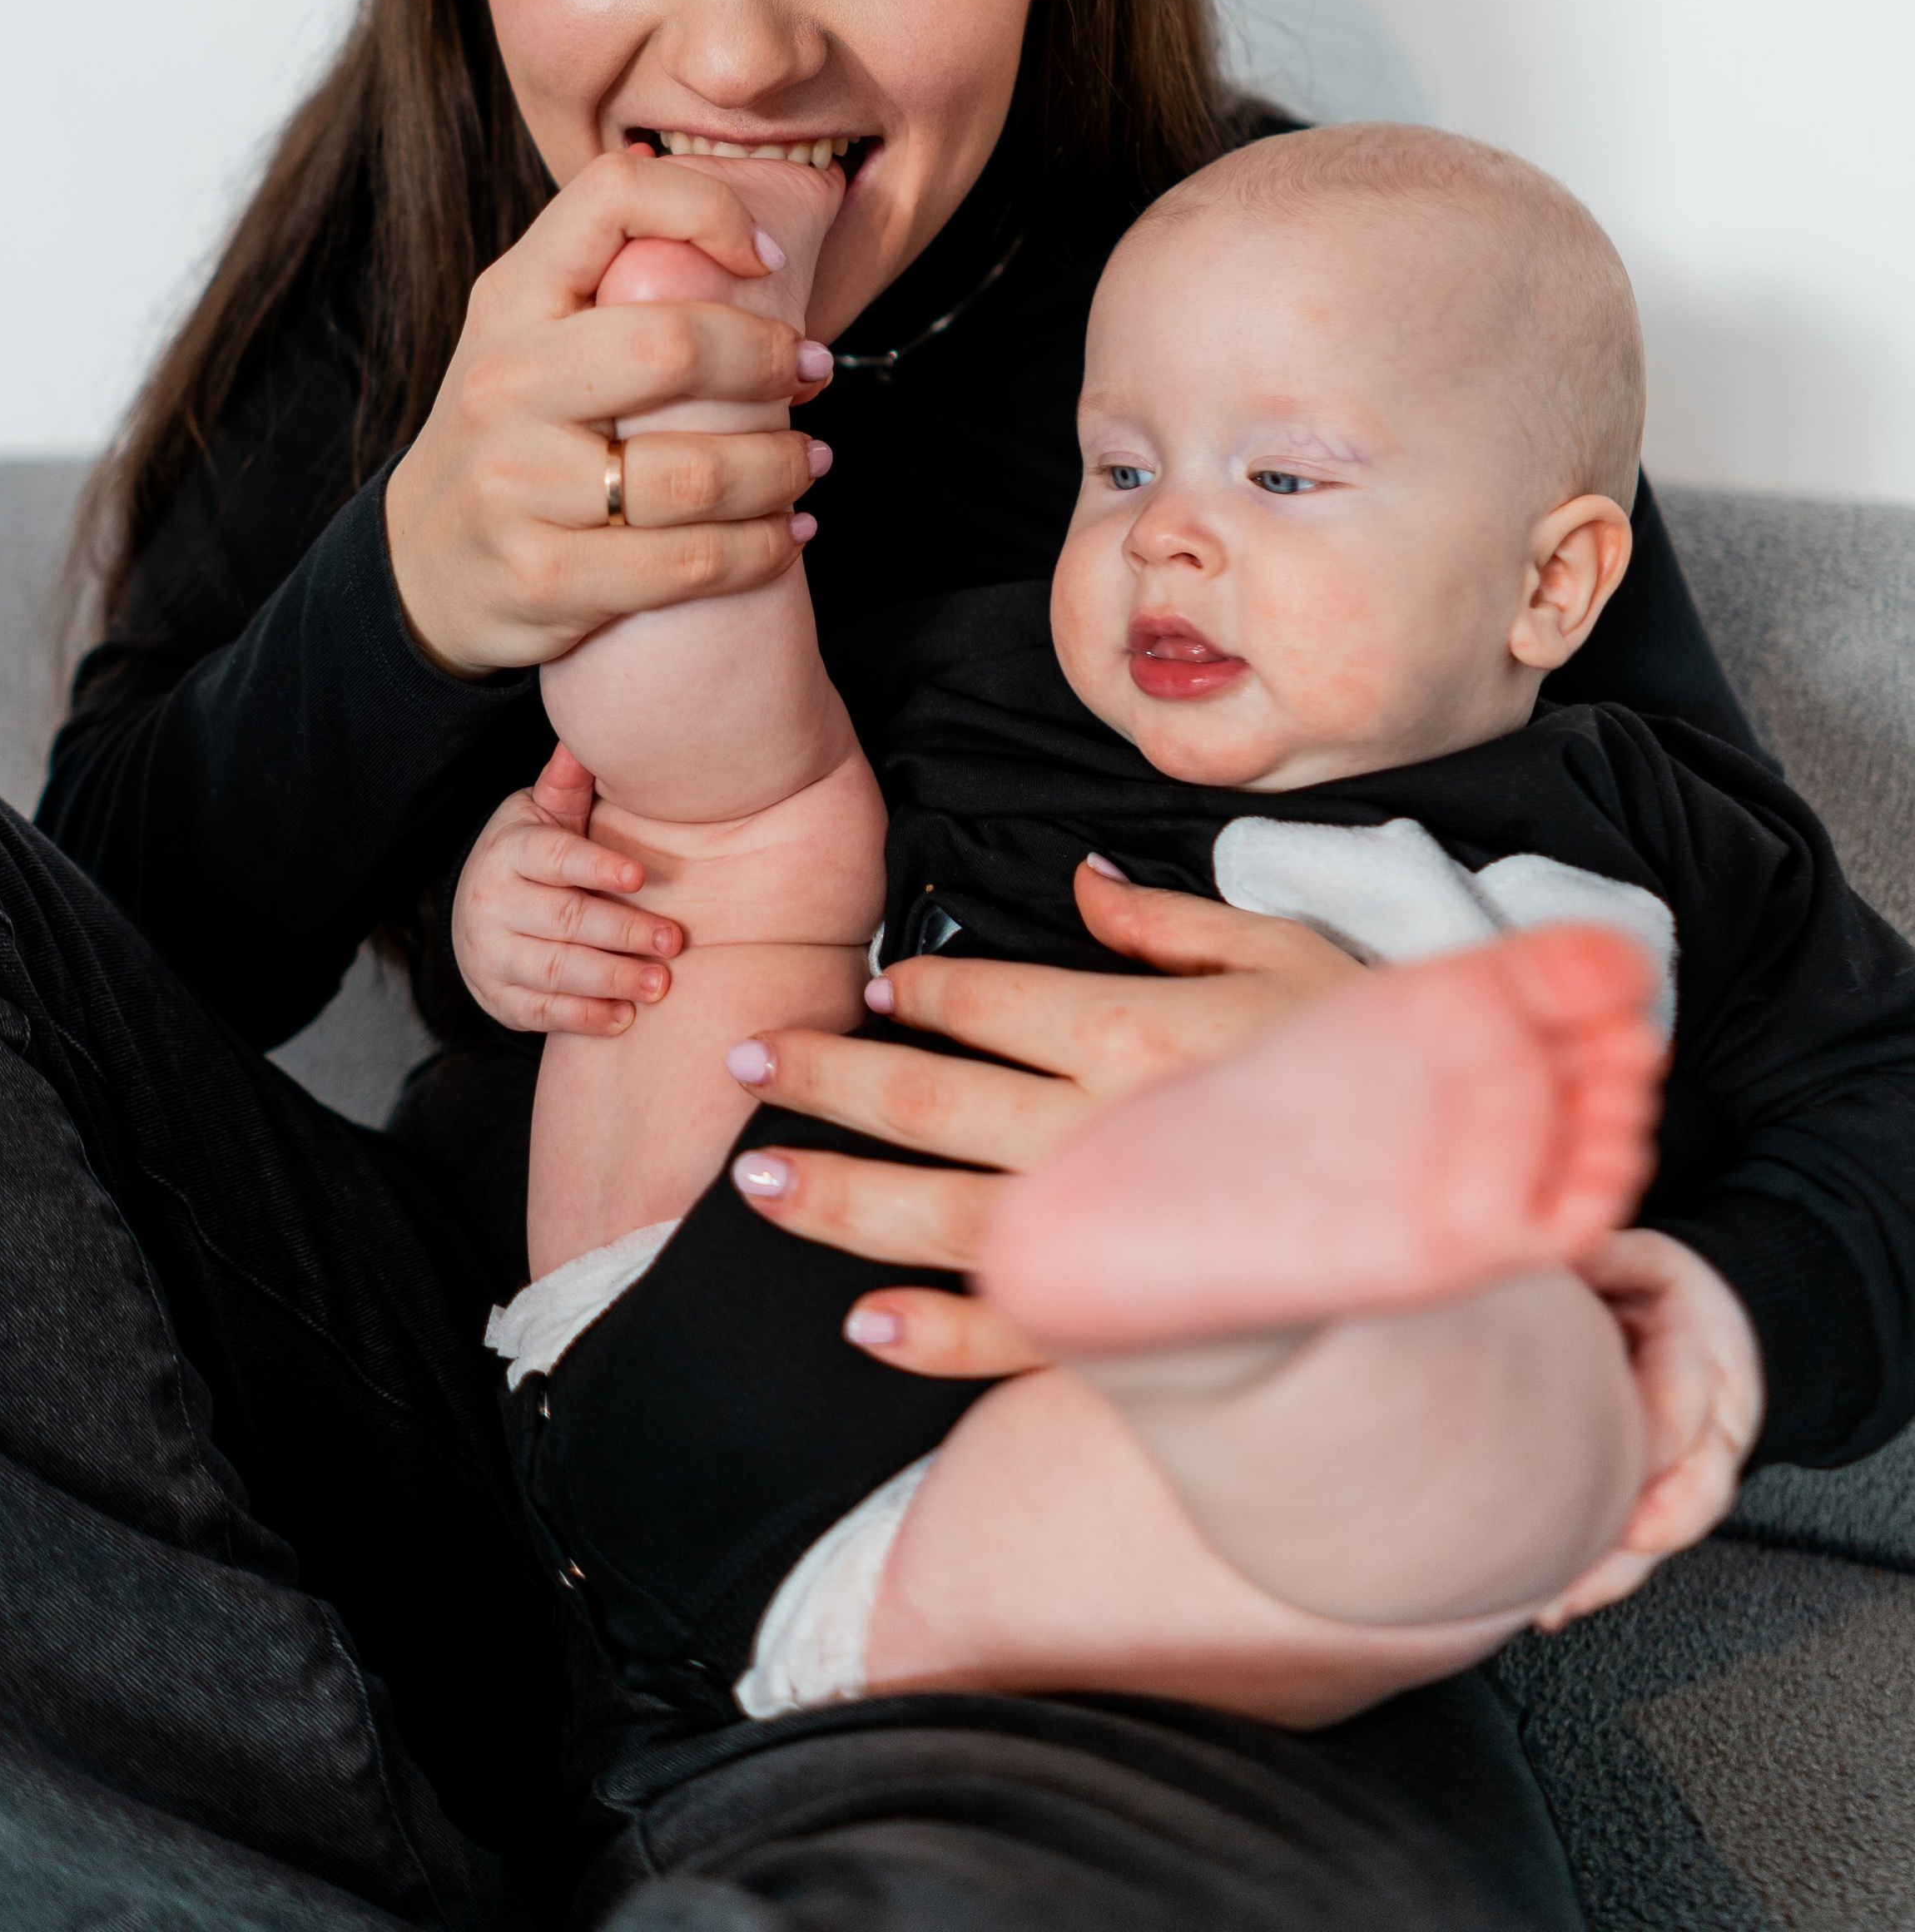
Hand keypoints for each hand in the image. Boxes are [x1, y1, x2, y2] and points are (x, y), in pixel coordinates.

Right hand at [384, 146, 831, 676]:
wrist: (421, 566)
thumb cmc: (510, 432)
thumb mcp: (527, 335)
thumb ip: (599, 276)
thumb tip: (695, 186)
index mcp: (511, 300)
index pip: (611, 199)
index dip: (708, 209)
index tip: (768, 256)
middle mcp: (504, 383)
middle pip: (671, 346)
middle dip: (769, 359)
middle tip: (813, 371)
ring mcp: (517, 485)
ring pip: (695, 474)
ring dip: (781, 469)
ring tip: (810, 463)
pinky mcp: (542, 575)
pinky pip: (686, 564)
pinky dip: (760, 551)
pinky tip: (785, 537)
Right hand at [452, 744, 688, 1036]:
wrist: (478, 914)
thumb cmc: (533, 856)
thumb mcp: (543, 813)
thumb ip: (568, 782)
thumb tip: (587, 732)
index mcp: (511, 850)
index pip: (553, 857)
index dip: (596, 867)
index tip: (640, 877)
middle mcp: (494, 902)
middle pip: (562, 918)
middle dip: (621, 932)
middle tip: (673, 940)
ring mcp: (492, 953)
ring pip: (554, 969)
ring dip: (611, 978)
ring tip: (660, 984)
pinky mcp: (499, 997)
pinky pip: (541, 1011)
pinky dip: (584, 1017)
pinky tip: (625, 1017)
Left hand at [731, 867, 1362, 1376]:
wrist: (1476, 1193)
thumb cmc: (1383, 1064)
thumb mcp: (1288, 951)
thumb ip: (1171, 922)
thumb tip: (1079, 886)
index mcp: (1137, 1029)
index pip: (990, 1004)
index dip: (921, 993)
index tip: (872, 988)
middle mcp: (1104, 1128)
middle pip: (931, 1097)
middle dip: (827, 1079)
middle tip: (743, 1060)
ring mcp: (1113, 1230)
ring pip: (943, 1212)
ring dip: (839, 1196)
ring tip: (755, 1181)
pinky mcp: (1139, 1320)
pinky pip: (1020, 1331)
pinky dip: (935, 1333)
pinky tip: (864, 1324)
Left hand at [1533, 1228, 1765, 1626]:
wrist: (1711, 1326)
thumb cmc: (1665, 1291)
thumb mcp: (1646, 1258)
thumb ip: (1608, 1257)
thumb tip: (1553, 1251)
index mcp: (1706, 1360)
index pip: (1684, 1409)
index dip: (1649, 1440)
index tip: (1606, 1460)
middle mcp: (1710, 1430)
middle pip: (1689, 1494)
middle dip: (1636, 1528)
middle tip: (1576, 1556)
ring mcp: (1690, 1473)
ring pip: (1664, 1535)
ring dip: (1611, 1571)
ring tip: (1553, 1602)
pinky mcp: (1660, 1501)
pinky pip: (1638, 1549)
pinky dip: (1599, 1579)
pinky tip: (1552, 1607)